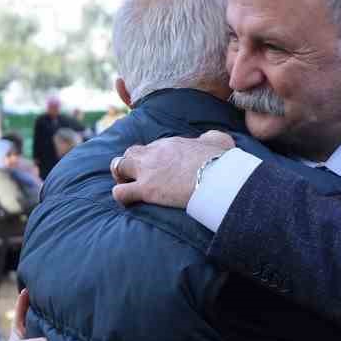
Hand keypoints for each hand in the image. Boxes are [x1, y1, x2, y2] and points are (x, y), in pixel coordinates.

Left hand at [110, 131, 235, 208]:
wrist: (217, 176)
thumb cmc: (220, 161)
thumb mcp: (219, 141)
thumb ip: (211, 138)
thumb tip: (209, 138)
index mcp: (171, 143)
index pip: (152, 147)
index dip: (152, 159)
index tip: (159, 169)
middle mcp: (155, 153)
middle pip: (131, 153)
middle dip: (130, 164)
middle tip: (138, 177)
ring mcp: (147, 171)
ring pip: (119, 167)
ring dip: (121, 177)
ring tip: (129, 188)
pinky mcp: (145, 189)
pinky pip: (120, 192)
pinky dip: (121, 197)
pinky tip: (129, 202)